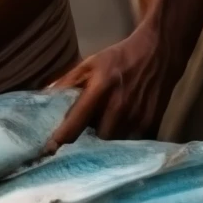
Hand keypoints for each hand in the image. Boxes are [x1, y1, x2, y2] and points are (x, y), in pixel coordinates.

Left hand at [46, 31, 179, 149]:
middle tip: (86, 132)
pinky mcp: (152, 123)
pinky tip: (120, 128)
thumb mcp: (89, 63)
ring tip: (104, 128)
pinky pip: (132, 141)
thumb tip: (44, 97)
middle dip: (90, 137)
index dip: (63, 136)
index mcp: (100, 87)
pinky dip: (123, 139)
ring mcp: (138, 116)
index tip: (50, 149)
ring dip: (107, 139)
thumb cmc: (118, 58)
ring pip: (116, 142)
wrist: (158, 52)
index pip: (78, 118)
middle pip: (98, 137)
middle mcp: (119, 105)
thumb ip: (67, 81)